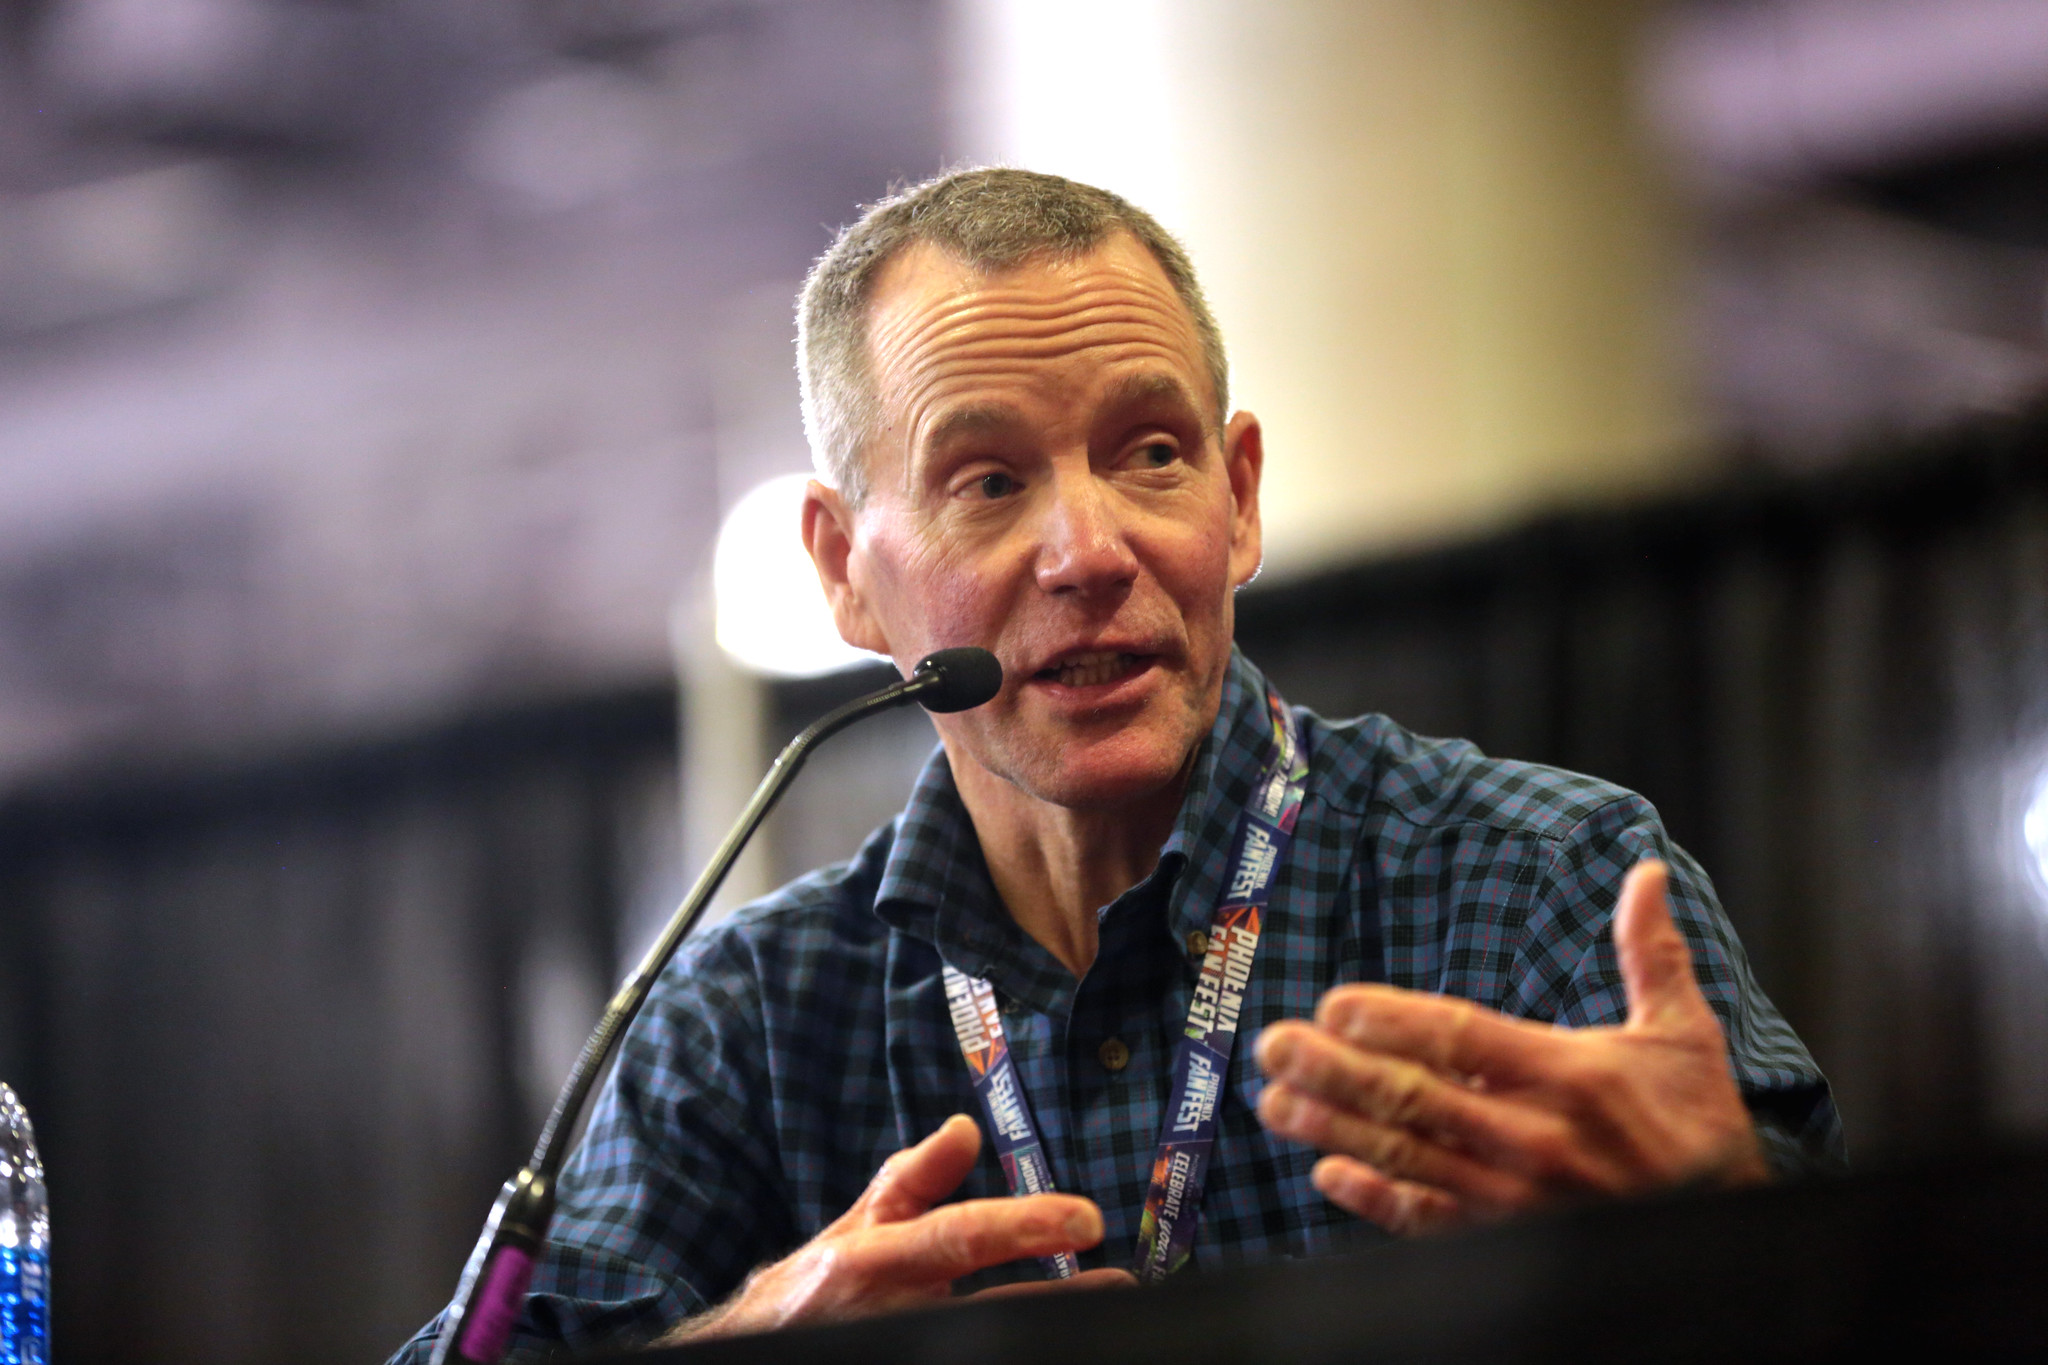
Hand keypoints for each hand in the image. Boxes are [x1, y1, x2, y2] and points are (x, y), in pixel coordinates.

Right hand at [665, 1115, 1130, 1340]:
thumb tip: (964, 1127)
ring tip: (1103, 1319)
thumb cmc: (818, 1289)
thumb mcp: (857, 1228)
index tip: (1086, 1217)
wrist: (761, 1349)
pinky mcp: (910, 1360)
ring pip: (986, 1336)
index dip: (1023, 1226)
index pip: (958, 1238)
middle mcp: (890, 1311)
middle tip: (1122, 1283)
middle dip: (1059, 1300)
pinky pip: (973, 1352)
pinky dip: (1015, 1341)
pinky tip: (1057, 1337)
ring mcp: (902, 1343)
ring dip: (1045, 1327)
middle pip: (988, 1309)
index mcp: (874, 1262)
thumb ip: (912, 1180)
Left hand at [1253, 860, 1768, 1235]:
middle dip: (1336, 1071)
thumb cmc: (1696, 1120)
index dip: (1397, 1023)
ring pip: (1410, 1157)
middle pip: (1417, 1098)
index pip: (1466, 1040)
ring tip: (1274, 1101)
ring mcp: (1519, 1196)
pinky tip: (1327, 1174)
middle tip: (1273, 1046)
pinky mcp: (1512, 1240)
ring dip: (1335, 1128)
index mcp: (1572, 1075)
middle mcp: (1536, 1137)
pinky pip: (1432, 1221)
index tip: (1335, 1006)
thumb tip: (1644, 873)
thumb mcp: (1684, 1032)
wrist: (1733, 1223)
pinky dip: (1378, 1201)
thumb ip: (1651, 953)